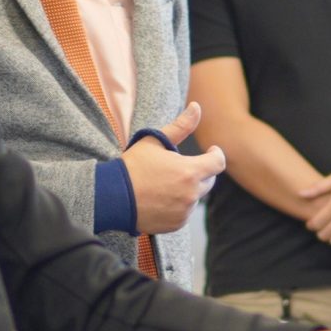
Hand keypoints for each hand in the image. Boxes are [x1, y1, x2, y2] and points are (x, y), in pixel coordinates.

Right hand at [122, 102, 227, 234]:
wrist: (112, 197)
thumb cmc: (133, 166)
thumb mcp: (154, 141)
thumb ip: (181, 125)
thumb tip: (196, 107)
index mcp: (190, 171)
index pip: (218, 163)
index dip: (215, 154)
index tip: (210, 151)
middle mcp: (191, 194)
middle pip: (209, 181)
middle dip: (200, 171)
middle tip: (180, 166)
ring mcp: (184, 211)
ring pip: (196, 197)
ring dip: (188, 189)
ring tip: (165, 183)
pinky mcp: (176, 224)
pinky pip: (185, 212)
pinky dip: (179, 204)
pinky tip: (161, 198)